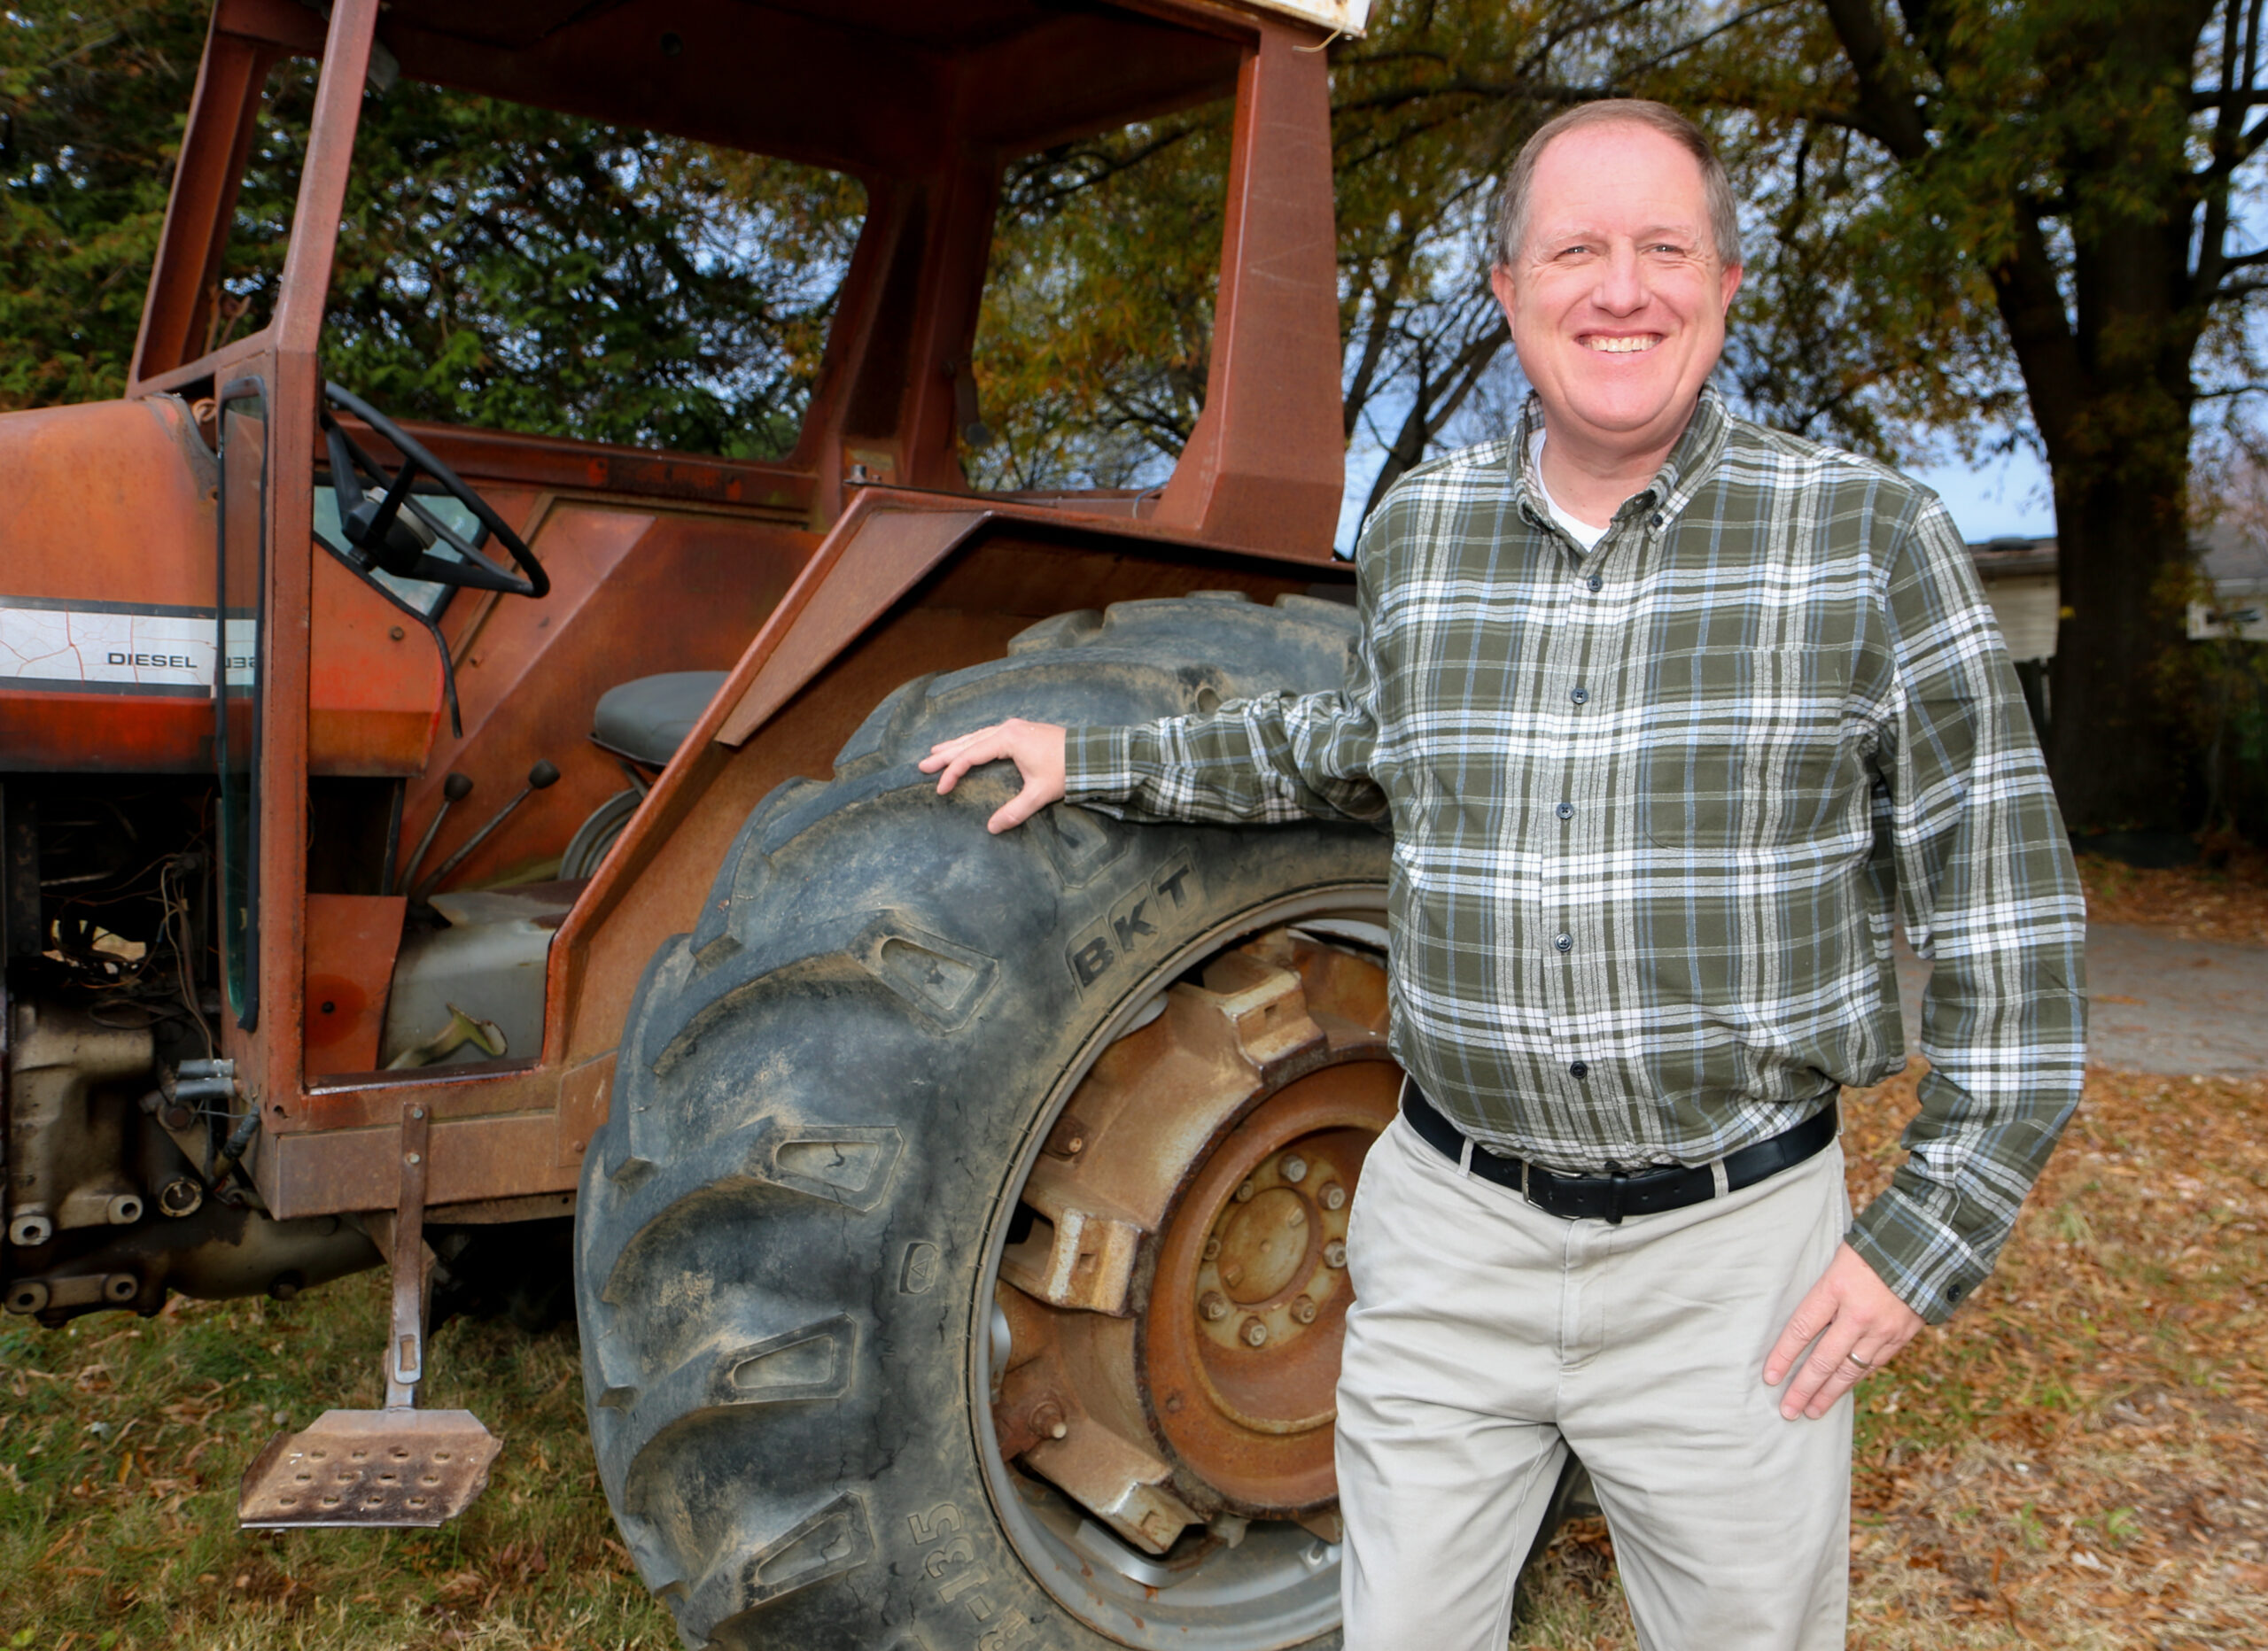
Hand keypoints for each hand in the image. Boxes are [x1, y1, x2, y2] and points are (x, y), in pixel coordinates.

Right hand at [918, 719, 1066, 833]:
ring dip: (956, 745)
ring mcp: (1015, 728)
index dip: (952, 773)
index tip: (941, 789)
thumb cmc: (1067, 770)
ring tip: (936, 752)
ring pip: (977, 736)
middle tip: (922, 765)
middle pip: (968, 742)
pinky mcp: (1022, 731)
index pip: (970, 756)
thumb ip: (1015, 811)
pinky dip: (973, 742)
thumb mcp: (1040, 793)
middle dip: (945, 755)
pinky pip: (988, 735)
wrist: (1092, 753)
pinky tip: (968, 746)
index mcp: (1008, 740)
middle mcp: (1007, 729)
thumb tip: (992, 828)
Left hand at [1763, 1242, 1925, 1419]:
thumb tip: (1803, 1326)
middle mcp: (1859, 1313)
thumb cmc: (1873, 1248)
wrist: (1926, 1245)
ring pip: (1850, 1370)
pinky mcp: (1902, 1336)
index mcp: (1836, 1287)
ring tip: (1811, 1411)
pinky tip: (1841, 1391)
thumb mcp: (1838, 1260)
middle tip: (1787, 1410)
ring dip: (1828, 1393)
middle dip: (1803, 1388)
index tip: (1769, 1378)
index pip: (1802, 1328)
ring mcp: (1883, 1328)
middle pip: (1824, 1359)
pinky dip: (1854, 1380)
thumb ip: (1823, 1293)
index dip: (1784, 1356)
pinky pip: (1873, 1365)